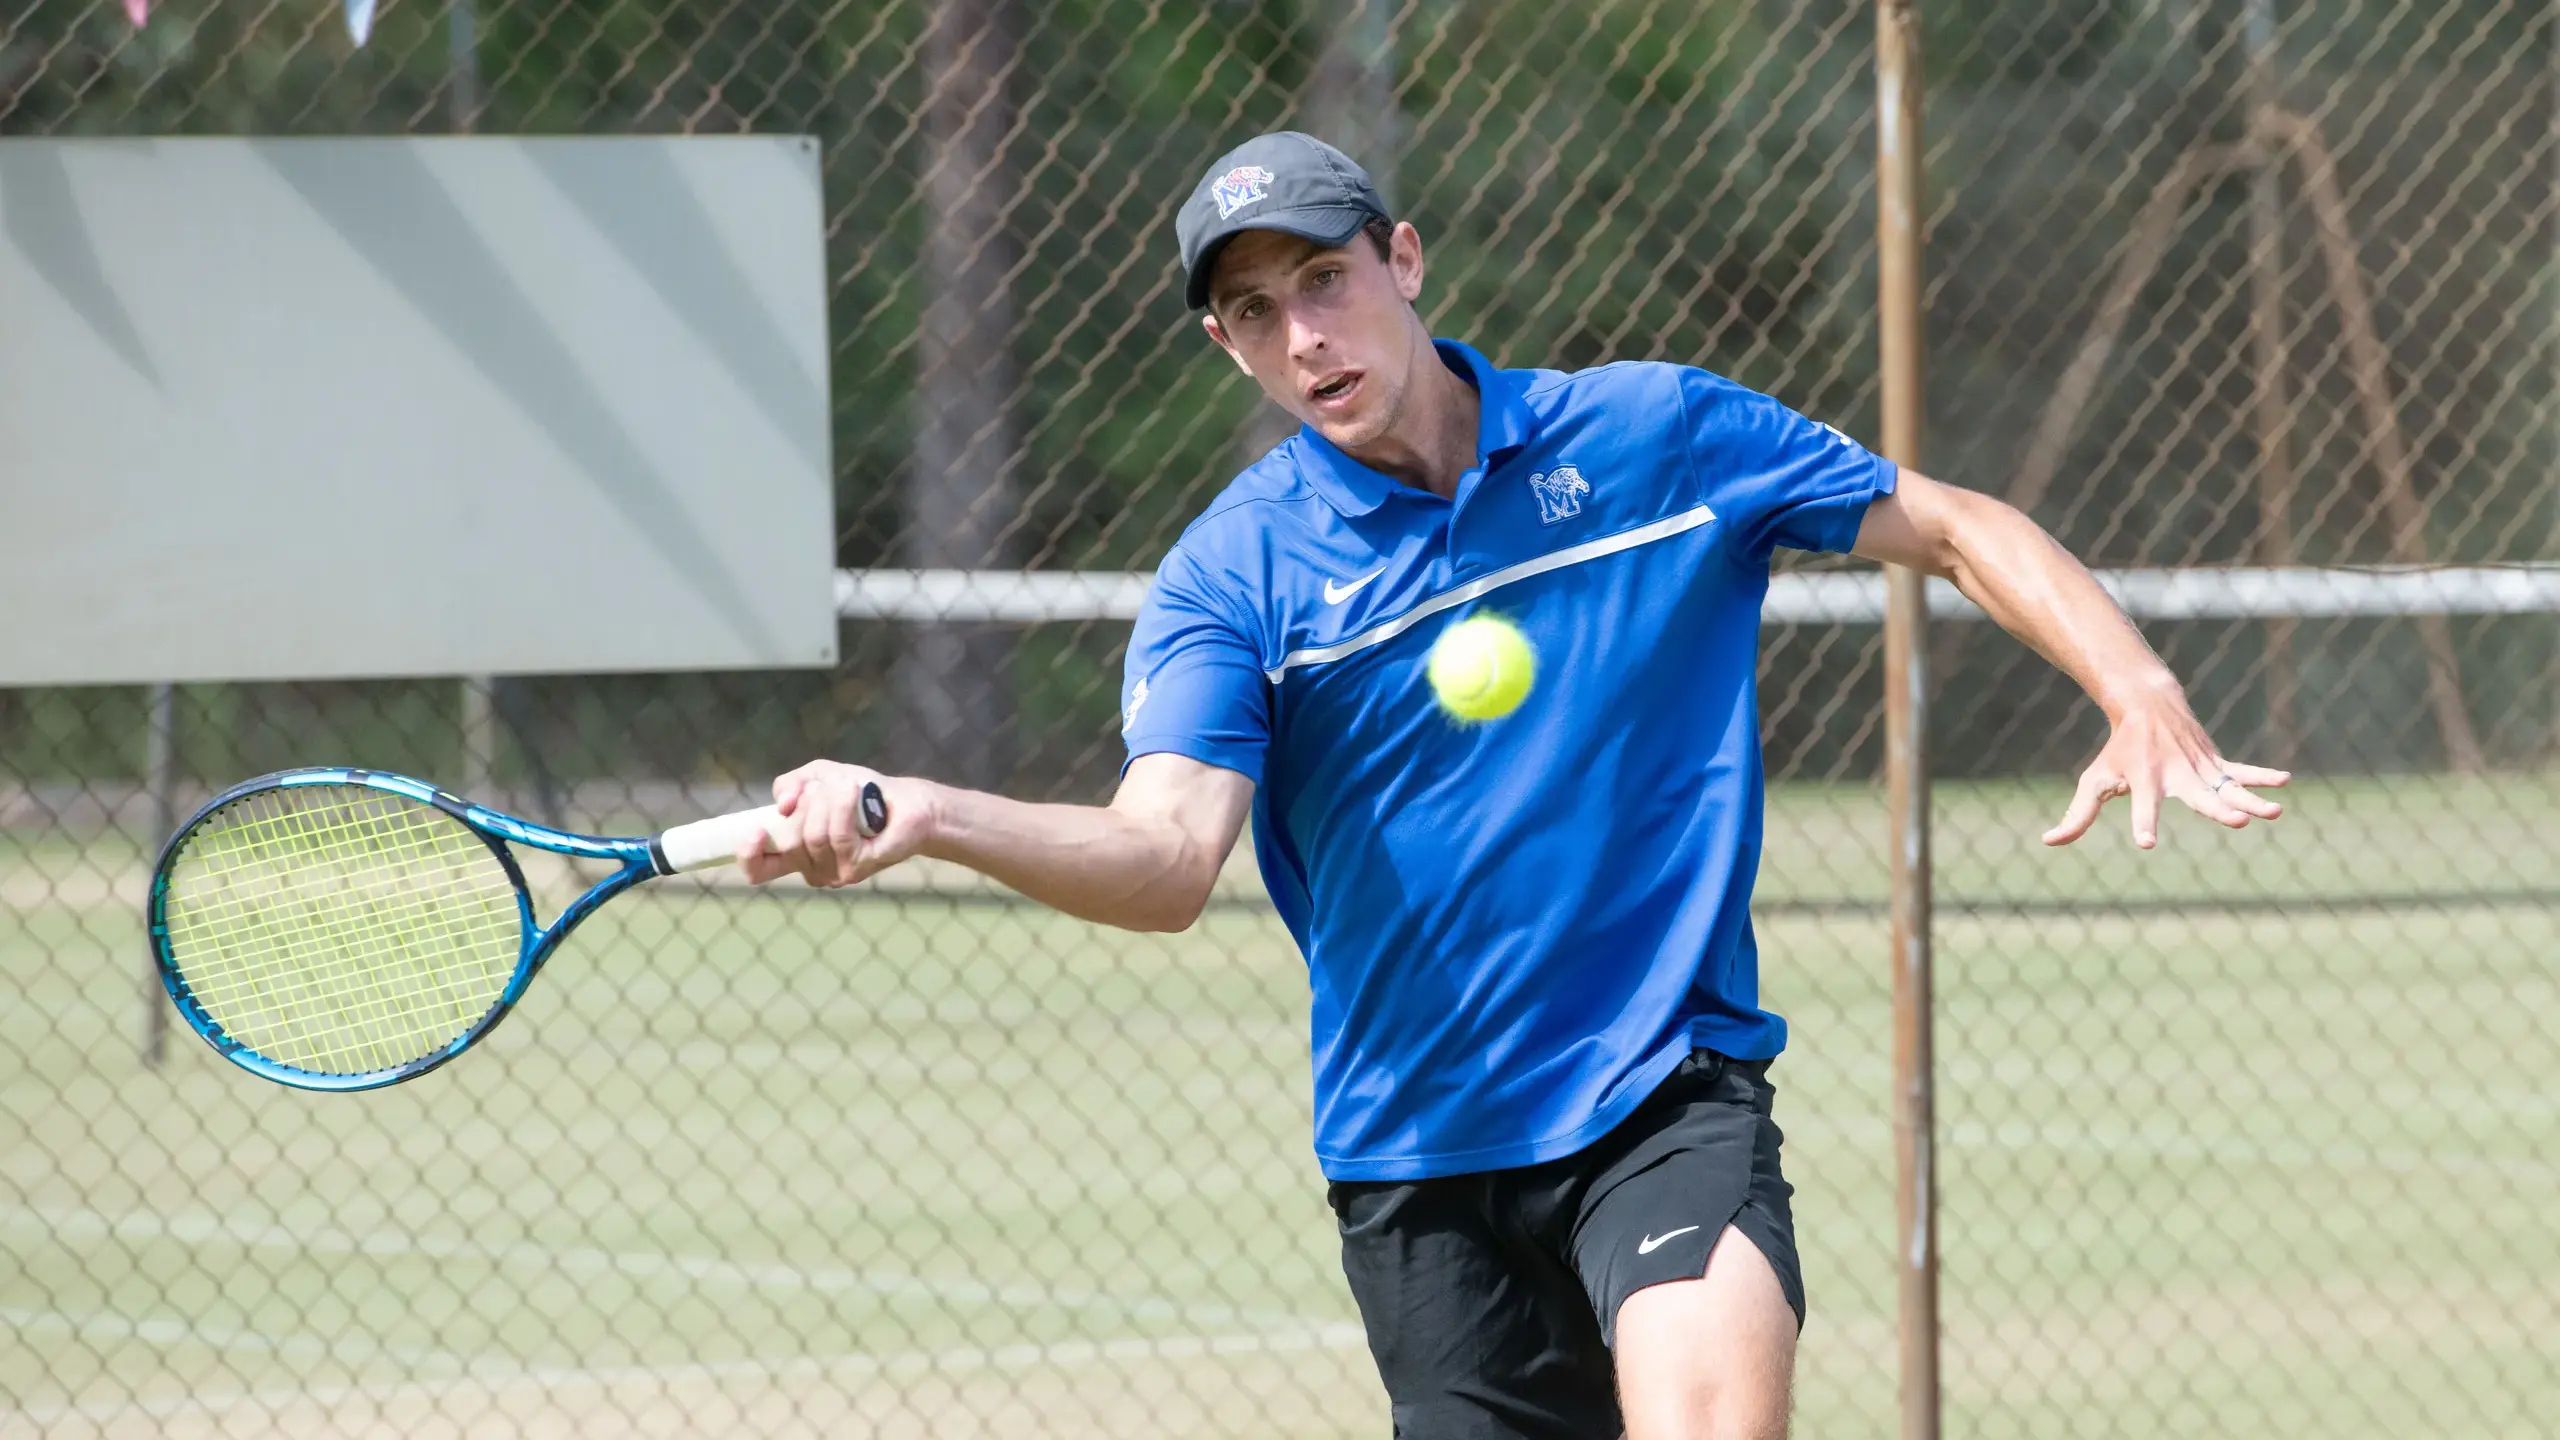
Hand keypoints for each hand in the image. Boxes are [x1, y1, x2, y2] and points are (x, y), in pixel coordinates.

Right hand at [736, 760, 931, 886]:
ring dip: (828, 800)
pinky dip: (844, 805)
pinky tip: (856, 792)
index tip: (757, 830)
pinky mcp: (860, 867)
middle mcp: (813, 870)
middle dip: (805, 805)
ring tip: (846, 787)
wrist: (903, 799)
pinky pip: (840, 836)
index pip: (758, 870)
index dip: (749, 854)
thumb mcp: (816, 777)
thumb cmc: (859, 792)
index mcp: (796, 853)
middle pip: (789, 842)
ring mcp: (836, 872)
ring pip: (814, 836)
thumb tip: (781, 806)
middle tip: (825, 790)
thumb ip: (789, 786)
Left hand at [2042, 695, 2288, 849]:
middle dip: (2218, 810)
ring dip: (2252, 798)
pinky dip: (2262, 776)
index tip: (2147, 843)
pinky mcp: (2216, 763)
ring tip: (2274, 812)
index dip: (2143, 823)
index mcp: (2145, 780)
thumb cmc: (2119, 751)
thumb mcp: (2095, 780)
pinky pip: (2242, 771)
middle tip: (2237, 822)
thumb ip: (2078, 815)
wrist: (2148, 705)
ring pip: (2229, 787)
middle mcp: (2177, 774)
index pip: (2142, 806)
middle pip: (2200, 797)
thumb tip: (2049, 842)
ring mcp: (2201, 767)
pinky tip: (2284, 781)